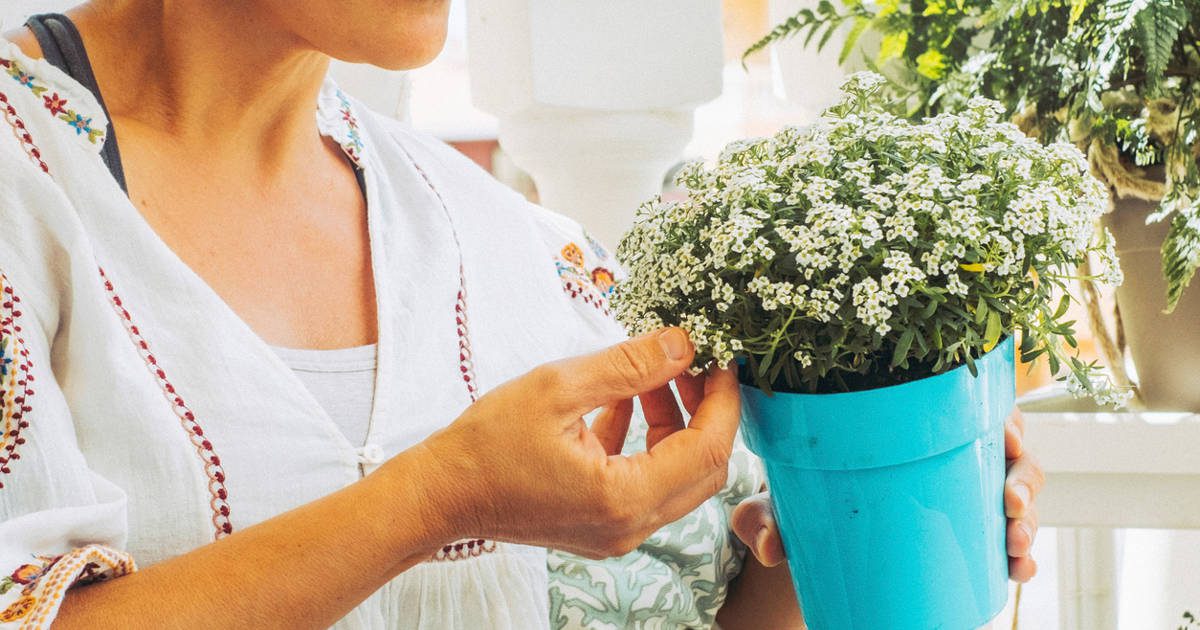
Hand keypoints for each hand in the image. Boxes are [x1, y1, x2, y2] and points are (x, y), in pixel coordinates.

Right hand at [415, 328, 740, 558]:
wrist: (438, 495)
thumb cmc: (486, 444)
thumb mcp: (558, 388)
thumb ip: (629, 365)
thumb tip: (684, 343)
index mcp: (624, 498)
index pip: (709, 450)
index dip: (723, 399)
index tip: (722, 357)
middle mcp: (630, 526)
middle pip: (703, 469)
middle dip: (705, 410)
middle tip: (692, 361)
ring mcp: (617, 533)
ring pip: (676, 475)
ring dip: (674, 422)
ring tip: (652, 372)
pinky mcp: (602, 525)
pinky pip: (645, 481)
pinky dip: (645, 440)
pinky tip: (623, 398)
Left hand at [730, 409, 1044, 581]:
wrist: (806, 545)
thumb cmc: (798, 502)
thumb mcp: (776, 504)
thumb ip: (761, 518)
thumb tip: (768, 543)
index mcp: (908, 427)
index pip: (969, 406)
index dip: (1002, 416)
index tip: (1010, 436)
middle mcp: (945, 457)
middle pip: (1007, 451)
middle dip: (1023, 475)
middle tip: (1010, 501)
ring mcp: (961, 498)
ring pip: (1016, 496)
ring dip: (1029, 519)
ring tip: (1015, 543)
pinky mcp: (965, 540)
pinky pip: (1005, 543)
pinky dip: (1020, 558)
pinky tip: (1018, 571)